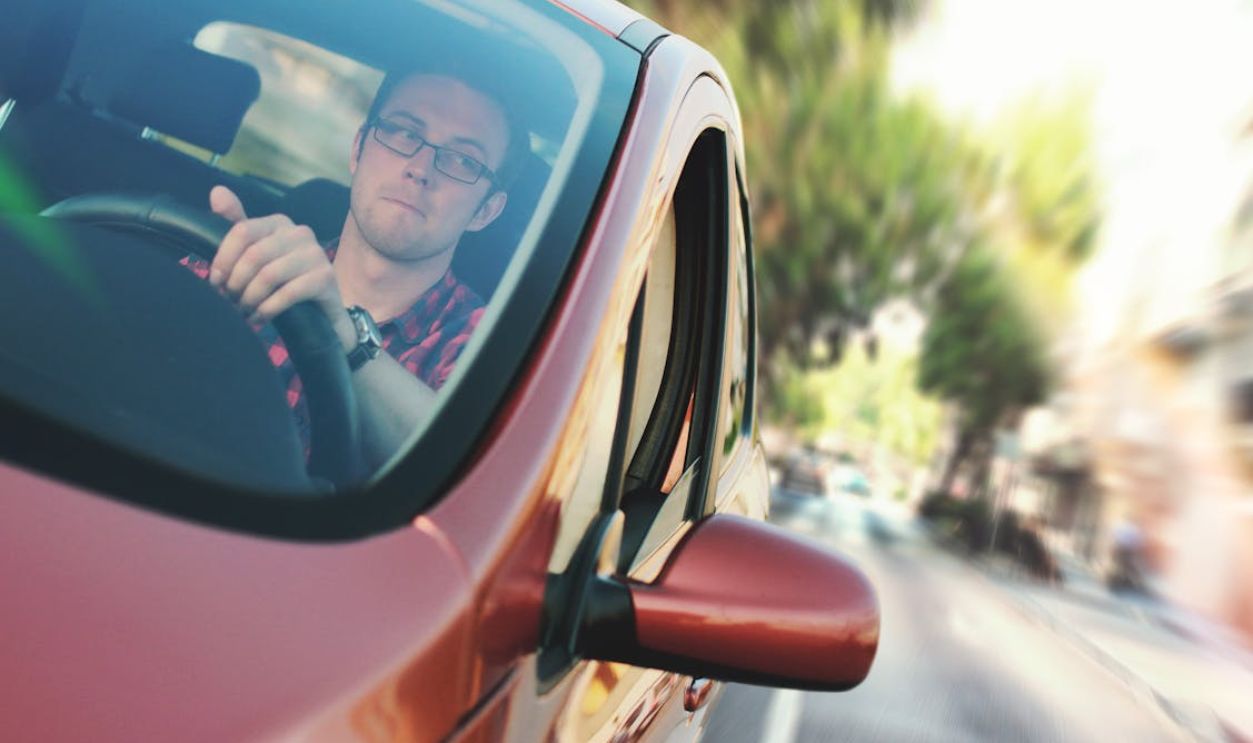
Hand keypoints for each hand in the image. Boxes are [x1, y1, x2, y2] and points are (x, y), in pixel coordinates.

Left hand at [209, 185, 353, 346]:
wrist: (321, 312)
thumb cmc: (283, 282)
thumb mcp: (257, 255)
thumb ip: (236, 226)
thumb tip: (216, 192)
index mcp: (279, 223)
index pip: (242, 231)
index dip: (223, 259)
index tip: (216, 282)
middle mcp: (300, 232)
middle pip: (254, 255)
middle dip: (236, 283)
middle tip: (230, 301)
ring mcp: (316, 254)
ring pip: (268, 275)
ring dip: (250, 299)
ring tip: (243, 311)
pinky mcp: (326, 278)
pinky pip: (287, 293)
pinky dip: (267, 309)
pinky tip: (259, 318)